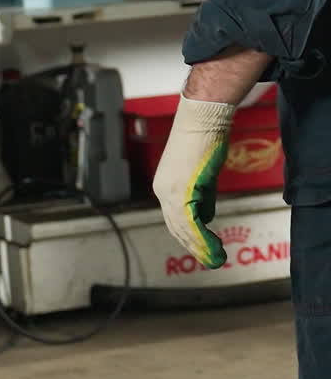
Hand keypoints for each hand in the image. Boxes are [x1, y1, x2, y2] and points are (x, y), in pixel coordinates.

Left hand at [153, 94, 234, 267]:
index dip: (189, 237)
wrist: (203, 117)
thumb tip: (206, 216)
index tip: (203, 249)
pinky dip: (203, 238)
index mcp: (165, 185)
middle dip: (194, 247)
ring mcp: (170, 190)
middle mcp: (162, 189)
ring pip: (183, 228)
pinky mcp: (181, 189)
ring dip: (200, 247)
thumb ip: (202, 196)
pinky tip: (215, 247)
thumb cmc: (205, 138)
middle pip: (176, 227)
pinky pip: (190, 222)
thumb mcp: (202, 174)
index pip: (174, 219)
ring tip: (216, 259)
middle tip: (210, 261)